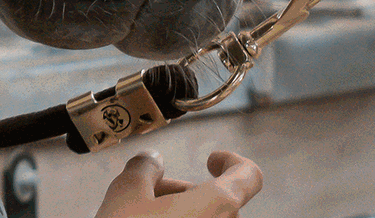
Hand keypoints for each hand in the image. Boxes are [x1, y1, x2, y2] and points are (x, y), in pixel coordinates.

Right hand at [93, 150, 262, 216]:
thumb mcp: (127, 193)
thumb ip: (144, 168)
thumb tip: (151, 161)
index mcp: (217, 205)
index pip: (248, 176)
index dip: (231, 161)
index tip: (210, 162)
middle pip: (216, 202)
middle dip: (182, 194)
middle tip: (149, 196)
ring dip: (179, 216)